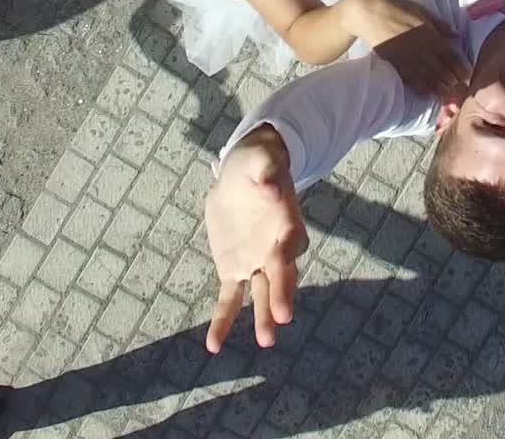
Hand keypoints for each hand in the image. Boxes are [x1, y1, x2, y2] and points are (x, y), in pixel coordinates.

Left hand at [204, 126, 307, 352]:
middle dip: (282, 295)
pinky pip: (230, 299)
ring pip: (262, 293)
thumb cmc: (257, 164)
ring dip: (263, 316)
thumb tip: (271, 191)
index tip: (285, 260)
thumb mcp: (261, 160)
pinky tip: (213, 344)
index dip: (288, 252)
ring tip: (266, 341)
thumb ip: (266, 172)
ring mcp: (256, 262)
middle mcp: (276, 247)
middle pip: (282, 274)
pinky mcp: (233, 269)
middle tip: (282, 317)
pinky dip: (223, 320)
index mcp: (287, 221)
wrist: (241, 175)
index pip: (291, 240)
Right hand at [345, 0, 470, 99]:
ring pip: (425, 76)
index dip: (459, 67)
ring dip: (437, 87)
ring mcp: (405, 56)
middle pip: (439, 68)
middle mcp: (418, 46)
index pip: (448, 54)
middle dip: (451, 80)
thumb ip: (438, 23)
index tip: (467, 76)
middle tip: (460, 88)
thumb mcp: (419, 9)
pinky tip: (426, 93)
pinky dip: (418, 87)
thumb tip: (456, 34)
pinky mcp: (393, 62)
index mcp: (427, 32)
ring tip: (447, 94)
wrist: (366, 12)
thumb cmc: (394, 6)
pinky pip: (408, 78)